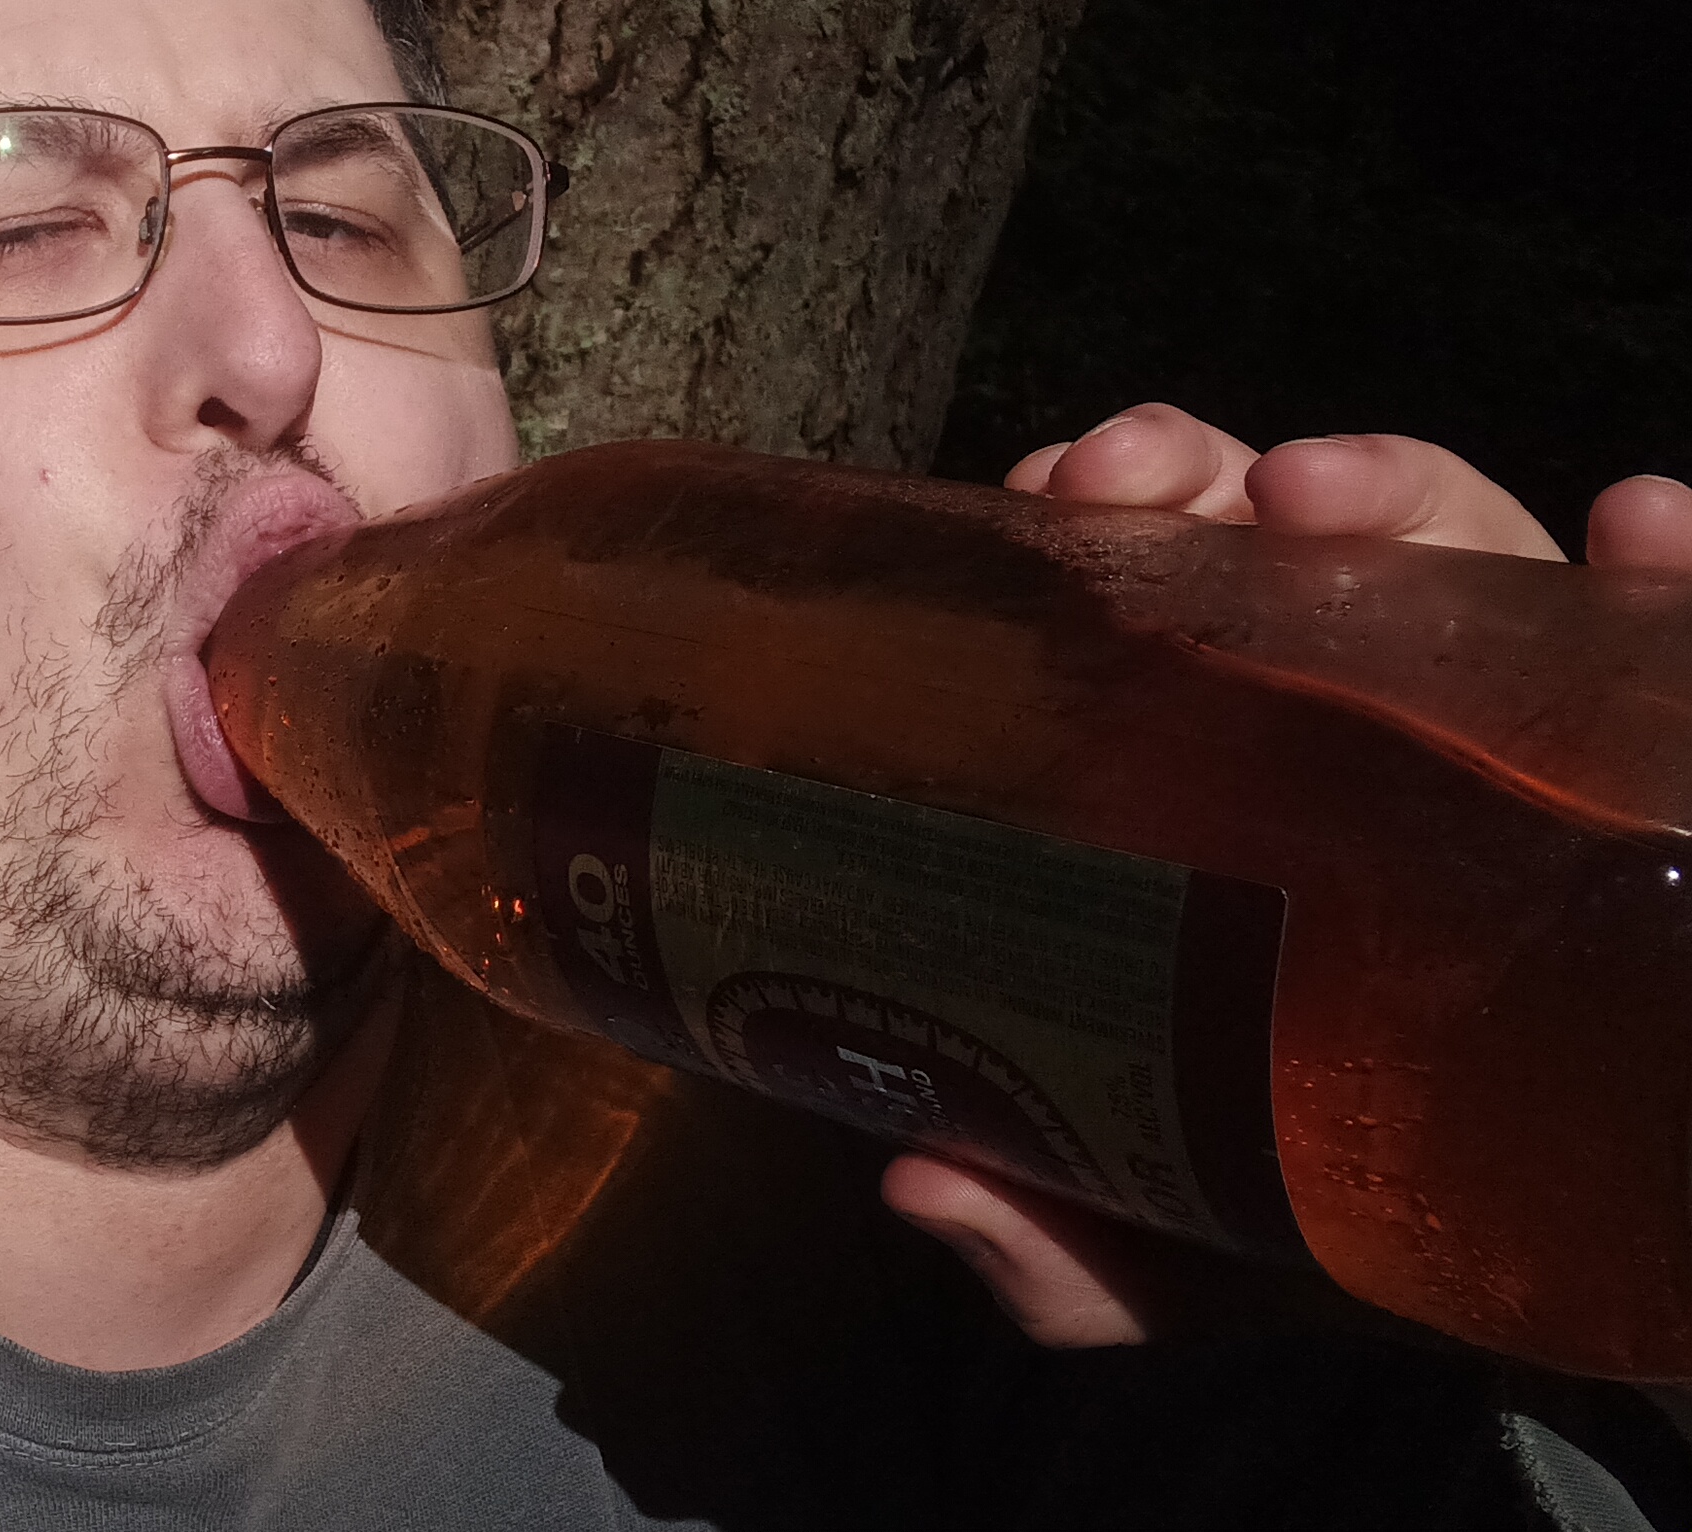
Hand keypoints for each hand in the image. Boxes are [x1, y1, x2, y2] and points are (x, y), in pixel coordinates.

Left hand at [888, 402, 1691, 1349]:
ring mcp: (1527, 734)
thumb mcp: (1193, 1249)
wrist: (1561, 1268)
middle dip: (1207, 477)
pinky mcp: (1662, 778)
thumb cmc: (1346, 1216)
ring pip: (1468, 553)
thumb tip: (923, 1185)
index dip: (1097, 523)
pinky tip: (1643, 532)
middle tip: (1138, 483)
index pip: (1157, 605)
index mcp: (1233, 783)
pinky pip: (1678, 642)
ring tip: (1317, 494)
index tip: (1045, 497)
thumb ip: (1074, 1243)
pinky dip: (1667, 577)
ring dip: (1395, 487)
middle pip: (1288, 551)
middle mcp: (1372, 726)